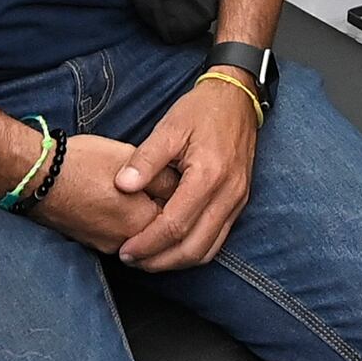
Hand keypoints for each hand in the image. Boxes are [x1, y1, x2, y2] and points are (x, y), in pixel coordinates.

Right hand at [24, 133, 172, 252]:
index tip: (180, 180)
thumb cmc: (84, 163)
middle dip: (164, 210)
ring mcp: (108, 247)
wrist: (38, 177)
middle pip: (160, 230)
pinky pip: (119, 237)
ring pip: (139, 235)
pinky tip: (118, 201)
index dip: (182, 196)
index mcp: (145, 221)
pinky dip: (125, 223)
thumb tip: (182, 188)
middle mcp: (129, 242)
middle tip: (160, 185)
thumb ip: (164, 178)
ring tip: (137, 191)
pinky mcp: (91, 244)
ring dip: (143, 218)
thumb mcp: (133, 160)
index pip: (180, 216)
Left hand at [112, 75, 260, 271]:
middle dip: (160, 261)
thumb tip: (122, 186)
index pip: (175, 225)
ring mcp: (237, 200)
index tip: (124, 250)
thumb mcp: (169, 127)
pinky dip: (193, 251)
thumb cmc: (201, 110)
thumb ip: (145, 159)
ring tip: (148, 260)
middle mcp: (228, 194)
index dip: (148, 243)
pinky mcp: (239, 202)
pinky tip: (172, 248)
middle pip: (193, 247)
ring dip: (177, 261)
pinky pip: (218, 239)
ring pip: (208, 249)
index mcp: (209, 175)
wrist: (237, 99)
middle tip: (132, 261)